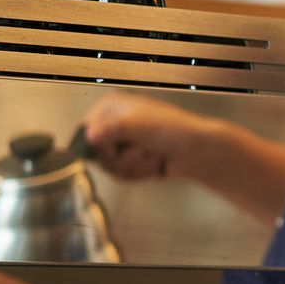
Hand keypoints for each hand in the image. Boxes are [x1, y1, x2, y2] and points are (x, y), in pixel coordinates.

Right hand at [81, 92, 214, 182]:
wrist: (199, 152)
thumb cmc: (173, 131)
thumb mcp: (137, 125)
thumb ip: (110, 130)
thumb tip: (89, 136)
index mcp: (111, 107)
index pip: (86, 131)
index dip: (99, 145)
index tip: (115, 146)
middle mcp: (114, 124)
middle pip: (97, 153)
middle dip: (123, 158)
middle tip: (142, 150)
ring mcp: (123, 144)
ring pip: (110, 167)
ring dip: (135, 166)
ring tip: (152, 156)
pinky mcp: (131, 161)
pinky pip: (121, 176)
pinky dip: (140, 173)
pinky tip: (154, 165)